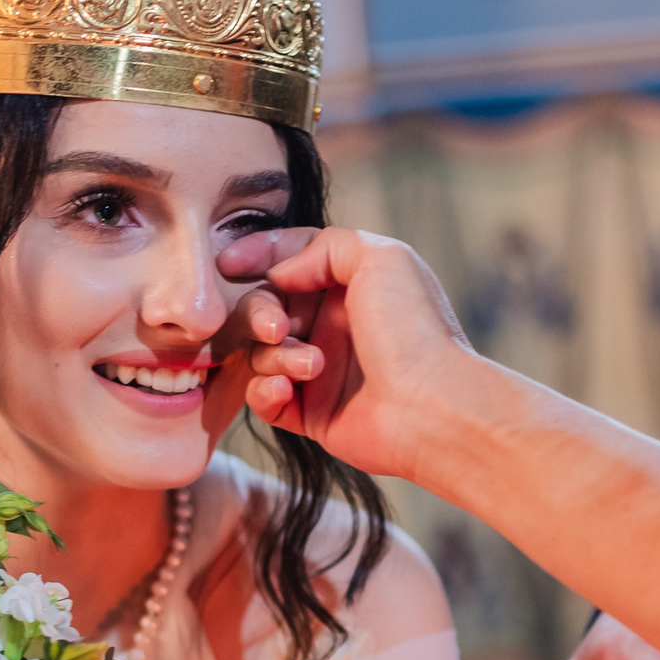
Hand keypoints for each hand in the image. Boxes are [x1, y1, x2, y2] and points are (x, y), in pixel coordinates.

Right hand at [218, 227, 476, 481]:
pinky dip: (265, 390)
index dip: (255, 257)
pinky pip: (263, 396)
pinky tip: (288, 390)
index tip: (227, 265)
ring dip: (274, 356)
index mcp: (347, 284)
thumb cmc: (412, 329)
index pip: (287, 260)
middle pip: (262, 305)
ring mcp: (317, 369)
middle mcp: (330, 324)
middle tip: (277, 328)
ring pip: (259, 351)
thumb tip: (278, 274)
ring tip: (311, 367)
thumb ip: (324, 247)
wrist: (432, 407)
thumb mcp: (380, 257)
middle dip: (257, 312)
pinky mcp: (309, 412)